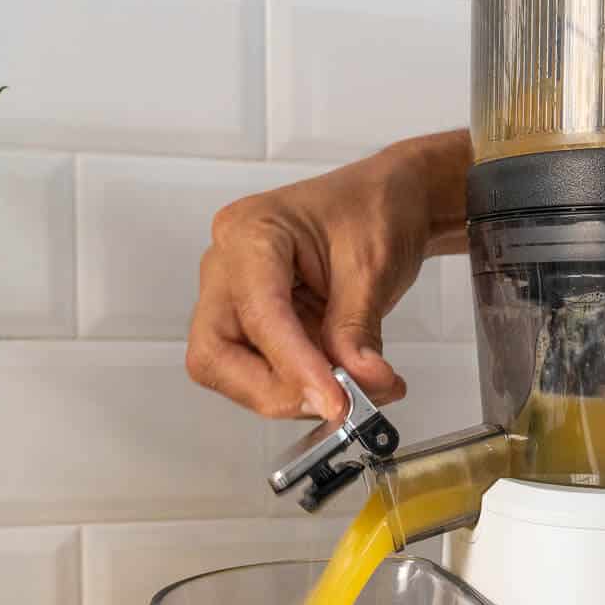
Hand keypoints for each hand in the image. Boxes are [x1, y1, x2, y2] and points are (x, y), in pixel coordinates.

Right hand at [186, 130, 469, 421]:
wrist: (389, 202)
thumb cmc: (374, 210)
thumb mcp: (373, 267)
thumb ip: (357, 330)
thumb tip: (358, 384)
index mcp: (251, 232)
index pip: (258, 313)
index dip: (294, 365)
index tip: (334, 400)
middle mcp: (228, 265)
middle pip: (215, 352)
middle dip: (274, 389)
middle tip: (336, 402)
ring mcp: (235, 297)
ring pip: (231, 370)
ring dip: (292, 393)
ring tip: (356, 389)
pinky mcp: (254, 324)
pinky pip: (260, 370)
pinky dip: (302, 387)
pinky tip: (346, 382)